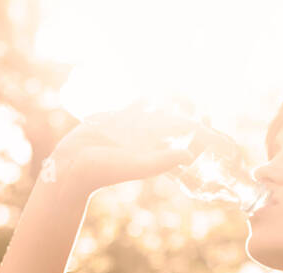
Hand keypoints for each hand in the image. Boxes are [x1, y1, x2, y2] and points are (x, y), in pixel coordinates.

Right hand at [48, 103, 203, 197]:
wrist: (72, 164)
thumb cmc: (105, 170)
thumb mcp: (137, 165)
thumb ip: (162, 161)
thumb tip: (189, 155)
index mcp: (156, 156)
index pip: (185, 145)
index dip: (201, 136)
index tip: (209, 120)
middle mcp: (148, 144)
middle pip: (175, 129)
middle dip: (189, 118)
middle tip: (201, 107)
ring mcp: (132, 132)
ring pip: (156, 116)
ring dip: (169, 107)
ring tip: (182, 96)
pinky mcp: (116, 121)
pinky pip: (134, 108)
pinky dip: (144, 100)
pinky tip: (153, 93)